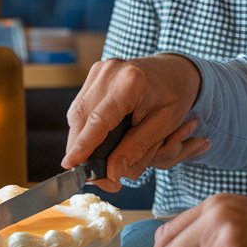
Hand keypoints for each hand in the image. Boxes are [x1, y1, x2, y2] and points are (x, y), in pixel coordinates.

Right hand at [63, 54, 206, 187]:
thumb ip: (137, 148)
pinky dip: (86, 126)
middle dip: (82, 150)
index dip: (82, 146)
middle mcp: (110, 73)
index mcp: (131, 83)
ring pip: (78, 113)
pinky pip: (82, 106)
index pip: (99, 120)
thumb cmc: (176, 96)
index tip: (70, 166)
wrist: (176, 69)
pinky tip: (96, 141)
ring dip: (81, 140)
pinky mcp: (96, 74)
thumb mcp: (165, 125)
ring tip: (96, 162)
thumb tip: (112, 174)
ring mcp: (100, 71)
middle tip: (94, 177)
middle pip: (82, 118)